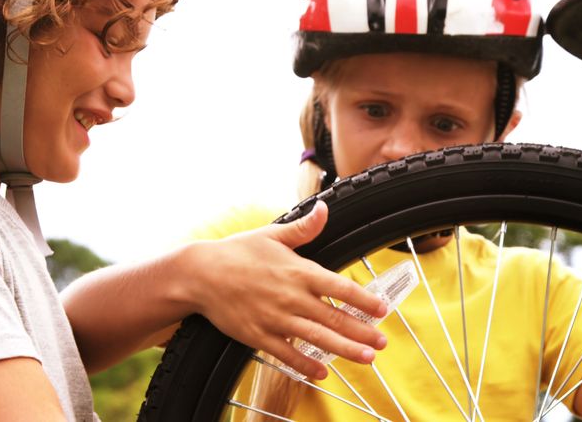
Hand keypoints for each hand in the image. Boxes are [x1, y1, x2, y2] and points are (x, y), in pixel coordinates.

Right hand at [178, 201, 387, 379]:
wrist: (199, 274)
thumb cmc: (237, 253)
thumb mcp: (272, 234)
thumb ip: (303, 228)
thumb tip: (324, 209)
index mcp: (297, 270)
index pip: (339, 286)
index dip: (363, 299)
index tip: (383, 309)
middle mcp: (290, 296)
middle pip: (333, 317)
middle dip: (361, 331)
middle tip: (382, 342)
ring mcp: (275, 318)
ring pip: (316, 338)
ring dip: (344, 349)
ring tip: (367, 358)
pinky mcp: (258, 335)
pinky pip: (287, 354)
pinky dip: (306, 365)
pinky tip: (322, 372)